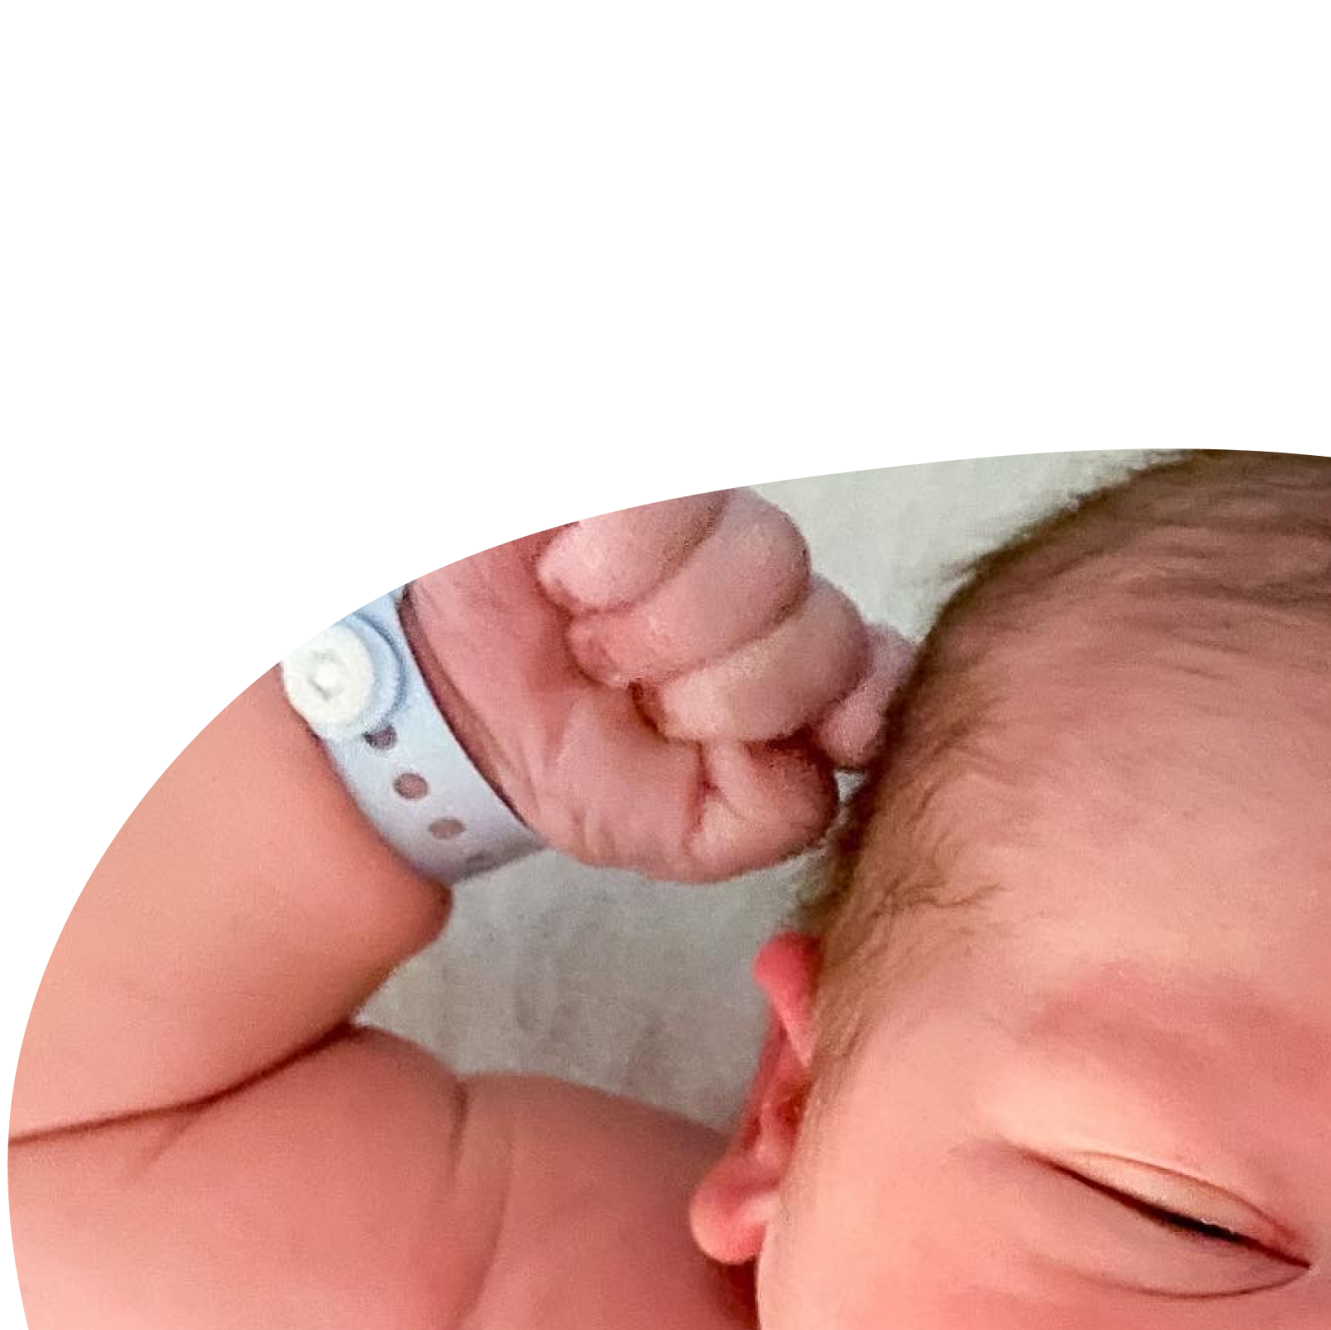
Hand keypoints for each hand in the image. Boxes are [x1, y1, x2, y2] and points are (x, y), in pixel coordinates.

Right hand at [397, 493, 915, 884]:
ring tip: (596, 642)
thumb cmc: (567, 757)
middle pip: (824, 630)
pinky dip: (612, 567)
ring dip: (661, 630)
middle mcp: (768, 591)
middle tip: (642, 697)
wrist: (449, 719)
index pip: (881, 672)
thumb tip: (819, 762)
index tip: (758, 742)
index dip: (843, 708)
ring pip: (765, 565)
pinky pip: (676, 511)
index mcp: (793, 673)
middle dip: (721, 691)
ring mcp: (709, 524)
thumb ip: (773, 818)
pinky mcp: (647, 495)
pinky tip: (572, 584)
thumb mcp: (680, 834)